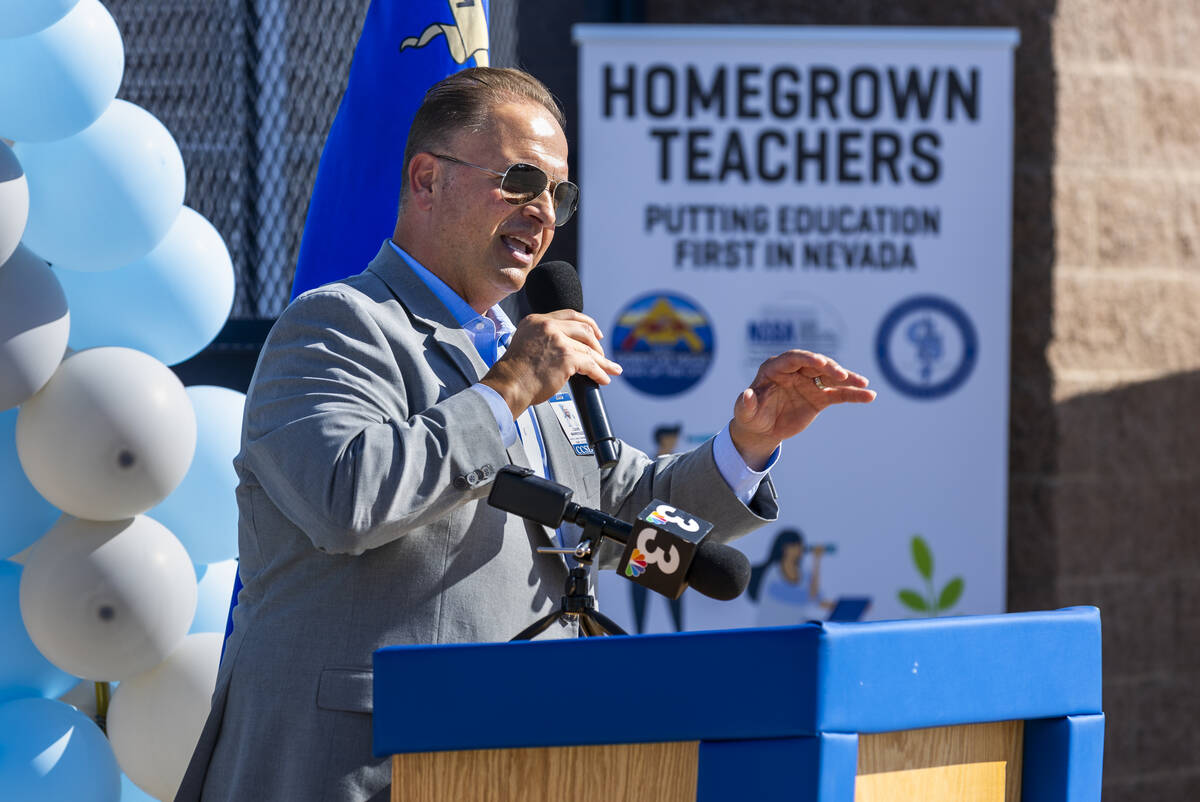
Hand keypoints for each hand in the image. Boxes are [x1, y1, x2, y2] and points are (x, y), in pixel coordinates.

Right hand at [480, 310, 621, 417]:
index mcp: (536, 321)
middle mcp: (547, 326)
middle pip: (583, 329)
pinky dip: (600, 373)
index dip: (587, 323)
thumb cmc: (515, 373)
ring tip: (610, 369)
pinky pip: (590, 364)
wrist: (509, 385)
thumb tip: (566, 347)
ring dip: (602, 361)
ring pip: (589, 349)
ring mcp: (558, 340)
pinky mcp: (567, 357)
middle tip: (602, 354)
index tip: (596, 333)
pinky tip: (603, 378)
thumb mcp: (526, 344)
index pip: (569, 315)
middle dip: (597, 343)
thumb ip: (543, 339)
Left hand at [729, 350, 875, 468]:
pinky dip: (853, 394)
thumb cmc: (751, 417)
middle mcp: (795, 372)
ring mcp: (809, 383)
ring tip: (863, 383)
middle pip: (816, 364)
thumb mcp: (745, 413)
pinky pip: (838, 394)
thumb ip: (746, 404)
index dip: (808, 359)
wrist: (761, 431)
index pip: (793, 358)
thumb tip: (747, 395)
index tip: (821, 363)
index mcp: (775, 368)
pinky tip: (869, 396)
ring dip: (848, 379)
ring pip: (831, 377)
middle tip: (842, 375)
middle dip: (830, 368)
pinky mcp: (819, 397)